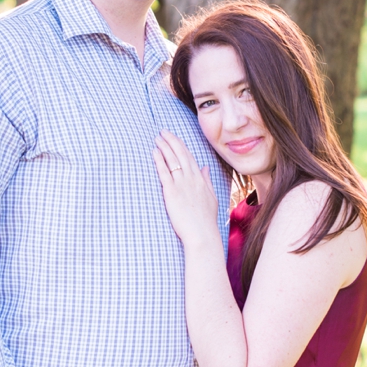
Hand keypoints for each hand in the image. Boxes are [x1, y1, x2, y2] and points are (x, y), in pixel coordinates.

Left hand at [153, 131, 219, 248]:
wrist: (202, 234)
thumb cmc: (206, 220)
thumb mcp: (211, 197)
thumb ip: (207, 181)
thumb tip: (205, 168)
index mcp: (201, 180)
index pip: (190, 157)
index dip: (181, 145)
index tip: (174, 137)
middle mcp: (192, 179)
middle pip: (181, 154)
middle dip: (171, 141)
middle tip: (162, 132)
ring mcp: (182, 185)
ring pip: (172, 160)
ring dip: (164, 147)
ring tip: (157, 138)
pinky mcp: (172, 192)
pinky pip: (164, 172)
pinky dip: (159, 161)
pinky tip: (154, 152)